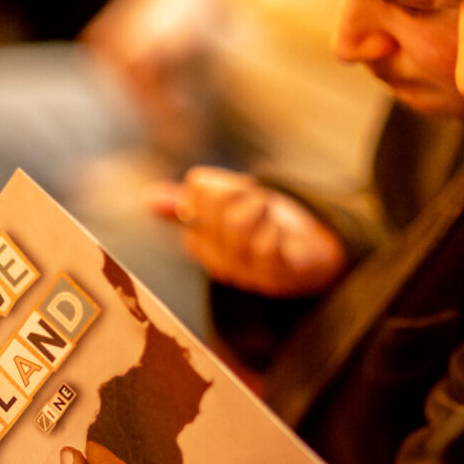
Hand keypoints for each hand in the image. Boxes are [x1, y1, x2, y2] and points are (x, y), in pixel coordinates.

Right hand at [148, 166, 346, 296]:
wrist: (315, 253)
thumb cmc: (267, 226)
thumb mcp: (230, 204)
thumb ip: (193, 199)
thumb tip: (148, 199)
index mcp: (203, 243)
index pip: (191, 202)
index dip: (211, 187)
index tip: (233, 187)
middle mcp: (221, 262)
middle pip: (214, 213)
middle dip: (236, 192)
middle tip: (254, 194)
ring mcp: (250, 273)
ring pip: (237, 228)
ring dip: (258, 206)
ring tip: (268, 208)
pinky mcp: (281, 276)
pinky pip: (265, 250)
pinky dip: (272, 229)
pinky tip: (277, 226)